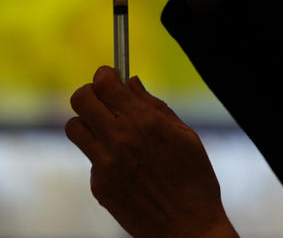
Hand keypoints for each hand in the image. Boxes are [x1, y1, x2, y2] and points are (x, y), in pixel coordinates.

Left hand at [65, 66, 238, 237]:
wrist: (188, 226)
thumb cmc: (195, 178)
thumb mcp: (185, 135)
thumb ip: (154, 106)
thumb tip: (131, 83)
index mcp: (145, 122)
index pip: (106, 84)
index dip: (105, 74)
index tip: (110, 75)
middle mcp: (120, 139)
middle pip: (80, 99)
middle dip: (91, 92)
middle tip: (104, 98)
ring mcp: (105, 164)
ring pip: (74, 127)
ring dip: (88, 122)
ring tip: (108, 128)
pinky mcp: (99, 185)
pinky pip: (90, 158)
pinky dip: (102, 154)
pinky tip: (126, 165)